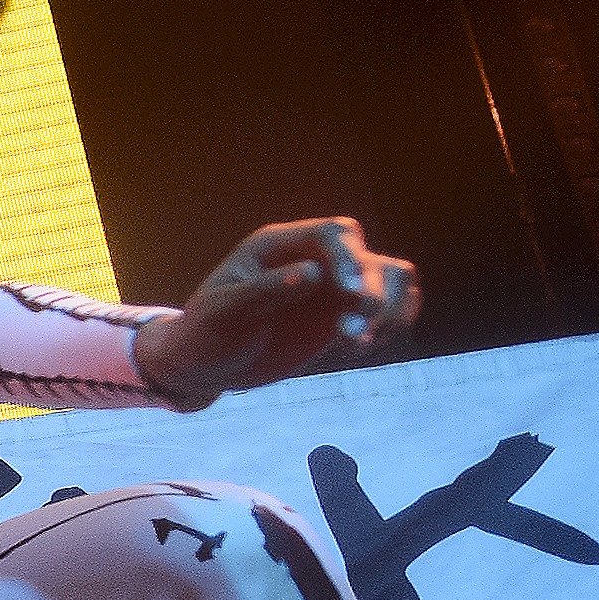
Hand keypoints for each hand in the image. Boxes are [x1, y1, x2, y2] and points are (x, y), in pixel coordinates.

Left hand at [133, 216, 418, 405]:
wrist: (205, 365)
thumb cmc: (205, 332)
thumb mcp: (224, 312)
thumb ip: (266, 291)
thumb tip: (313, 273)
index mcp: (280, 245)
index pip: (335, 234)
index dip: (350, 260)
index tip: (352, 296)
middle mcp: (314, 258)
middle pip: (370, 259)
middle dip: (372, 296)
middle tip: (346, 337)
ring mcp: (334, 287)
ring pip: (393, 278)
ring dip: (390, 311)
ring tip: (354, 345)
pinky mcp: (345, 314)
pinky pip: (392, 307)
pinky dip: (392, 324)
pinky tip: (360, 347)